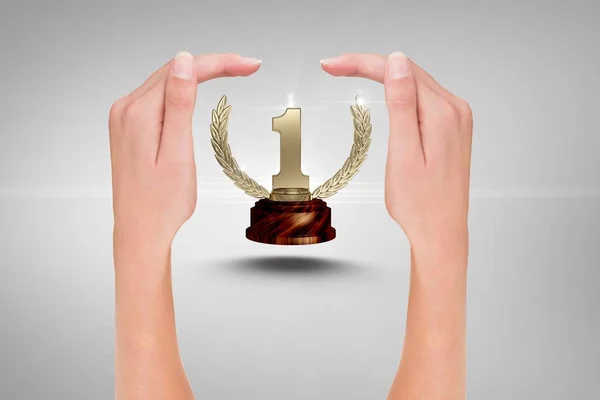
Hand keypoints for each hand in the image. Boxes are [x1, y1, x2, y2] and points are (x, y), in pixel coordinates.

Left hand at [109, 52, 260, 247]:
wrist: (140, 232)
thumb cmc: (161, 203)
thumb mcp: (177, 153)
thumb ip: (180, 105)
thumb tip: (184, 62)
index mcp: (138, 113)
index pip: (183, 71)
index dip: (219, 63)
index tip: (249, 65)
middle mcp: (126, 109)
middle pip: (174, 71)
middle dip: (213, 65)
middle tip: (248, 66)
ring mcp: (125, 118)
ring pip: (166, 82)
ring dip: (199, 75)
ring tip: (231, 72)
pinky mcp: (129, 127)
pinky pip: (158, 97)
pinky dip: (182, 90)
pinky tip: (197, 89)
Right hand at [321, 52, 472, 247]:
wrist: (441, 232)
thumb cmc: (420, 204)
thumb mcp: (404, 154)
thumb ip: (401, 105)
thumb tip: (396, 63)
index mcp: (442, 114)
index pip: (398, 71)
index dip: (362, 63)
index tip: (332, 65)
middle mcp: (455, 110)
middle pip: (406, 72)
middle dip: (368, 65)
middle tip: (333, 67)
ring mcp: (456, 118)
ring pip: (414, 82)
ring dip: (382, 74)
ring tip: (349, 72)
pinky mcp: (452, 127)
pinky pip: (423, 97)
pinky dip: (399, 90)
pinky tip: (383, 90)